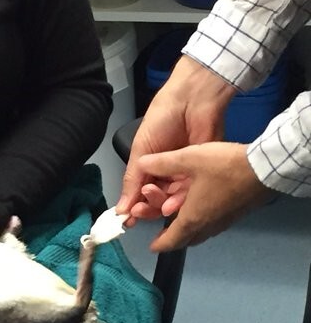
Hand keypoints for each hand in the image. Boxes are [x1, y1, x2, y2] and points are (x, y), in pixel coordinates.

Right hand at [116, 56, 236, 224]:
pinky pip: (190, 191)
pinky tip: (170, 204)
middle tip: (138, 211)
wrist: (191, 103)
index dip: (134, 205)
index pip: (141, 191)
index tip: (126, 219)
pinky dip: (179, 201)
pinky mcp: (202, 173)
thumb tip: (120, 208)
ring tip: (154, 204)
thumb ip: (132, 180)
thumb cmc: (161, 121)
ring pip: (173, 198)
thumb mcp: (140, 150)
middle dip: (147, 207)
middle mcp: (168, 172)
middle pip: (157, 198)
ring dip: (161, 204)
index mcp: (151, 165)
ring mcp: (186, 173)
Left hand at [136, 142, 273, 251]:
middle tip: (162, 236)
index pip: (172, 239)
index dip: (160, 244)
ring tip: (178, 223)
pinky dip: (200, 223)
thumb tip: (140, 164)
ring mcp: (224, 221)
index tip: (152, 248)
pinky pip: (212, 225)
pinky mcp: (235, 214)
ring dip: (187, 231)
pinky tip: (200, 210)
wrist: (264, 169)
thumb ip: (162, 162)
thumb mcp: (188, 159)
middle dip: (172, 239)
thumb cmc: (224, 167)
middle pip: (187, 239)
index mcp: (193, 217)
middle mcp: (208, 225)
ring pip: (201, 232)